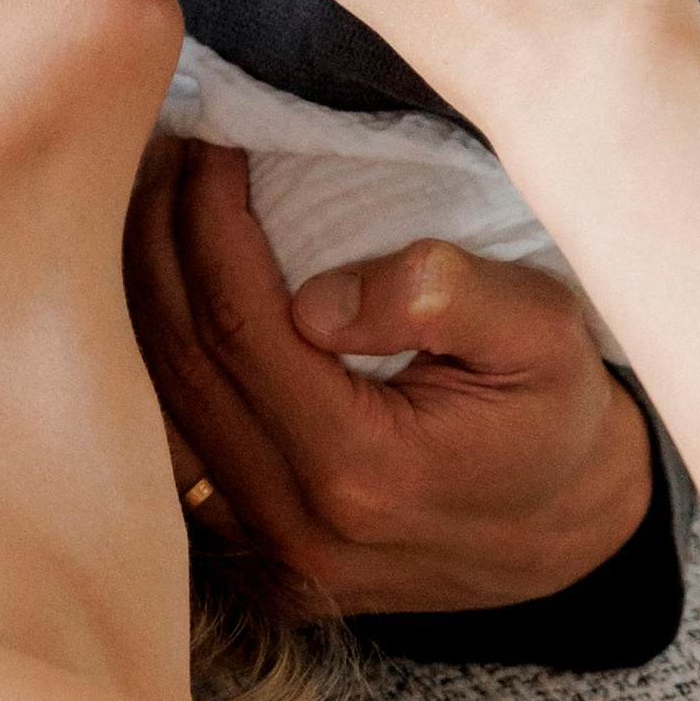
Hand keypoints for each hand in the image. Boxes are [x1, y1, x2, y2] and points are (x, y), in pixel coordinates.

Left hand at [127, 136, 651, 614]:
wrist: (565, 532)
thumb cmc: (553, 414)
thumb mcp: (544, 332)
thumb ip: (445, 298)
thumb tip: (315, 299)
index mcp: (363, 469)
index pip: (237, 321)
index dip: (207, 219)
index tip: (208, 140)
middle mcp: (295, 525)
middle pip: (177, 359)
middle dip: (154, 240)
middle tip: (157, 148)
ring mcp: (267, 555)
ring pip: (153, 410)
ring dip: (134, 297)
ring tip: (144, 203)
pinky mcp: (254, 560)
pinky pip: (169, 452)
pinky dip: (145, 364)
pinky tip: (152, 290)